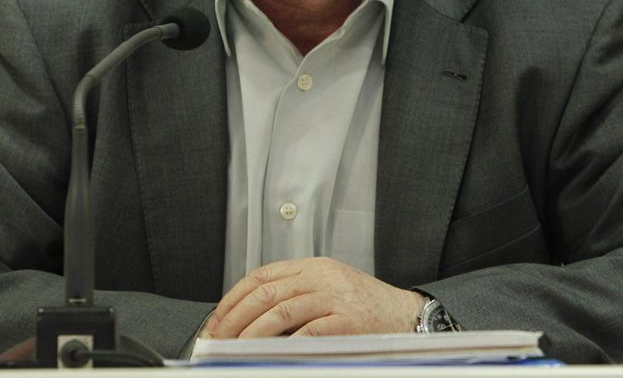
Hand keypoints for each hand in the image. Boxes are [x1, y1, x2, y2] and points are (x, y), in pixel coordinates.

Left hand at [202, 257, 422, 338]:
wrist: (407, 316)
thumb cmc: (366, 309)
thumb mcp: (328, 290)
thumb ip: (295, 296)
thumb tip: (249, 321)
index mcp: (313, 267)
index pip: (261, 276)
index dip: (232, 299)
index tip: (215, 322)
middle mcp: (322, 276)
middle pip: (265, 292)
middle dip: (234, 318)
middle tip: (217, 340)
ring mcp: (335, 296)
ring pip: (281, 310)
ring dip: (251, 334)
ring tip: (235, 351)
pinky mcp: (348, 320)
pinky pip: (309, 331)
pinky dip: (286, 345)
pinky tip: (271, 355)